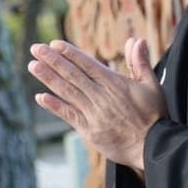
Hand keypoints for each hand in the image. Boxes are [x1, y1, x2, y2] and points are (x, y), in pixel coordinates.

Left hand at [27, 37, 165, 173]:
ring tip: (32, 65)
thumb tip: (136, 40)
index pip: (87, 64)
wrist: (154, 147)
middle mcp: (101, 97)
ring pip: (67, 92)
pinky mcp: (90, 131)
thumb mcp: (152, 85)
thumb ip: (140, 62)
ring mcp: (94, 114)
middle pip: (72, 75)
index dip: (70, 53)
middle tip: (35, 48)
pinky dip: (54, 106)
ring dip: (48, 78)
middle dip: (52, 60)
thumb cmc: (155, 116)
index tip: (54, 44)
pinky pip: (69, 115)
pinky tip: (40, 97)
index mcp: (115, 84)